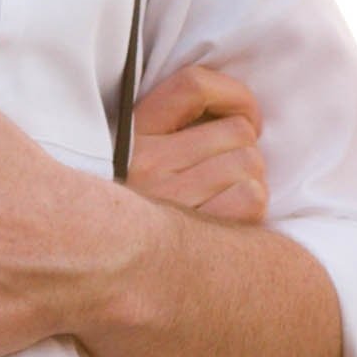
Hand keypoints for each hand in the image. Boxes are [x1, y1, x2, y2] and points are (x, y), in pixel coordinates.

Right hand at [128, 60, 267, 225]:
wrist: (104, 271)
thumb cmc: (136, 214)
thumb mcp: (136, 158)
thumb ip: (173, 127)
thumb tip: (235, 114)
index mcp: (133, 135)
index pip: (194, 86)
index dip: (235, 96)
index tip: (246, 117)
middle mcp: (147, 164)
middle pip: (237, 132)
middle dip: (245, 151)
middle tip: (229, 174)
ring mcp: (170, 199)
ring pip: (250, 164)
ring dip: (251, 181)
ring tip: (225, 200)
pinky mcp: (195, 234)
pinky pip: (252, 199)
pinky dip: (252, 208)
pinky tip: (229, 222)